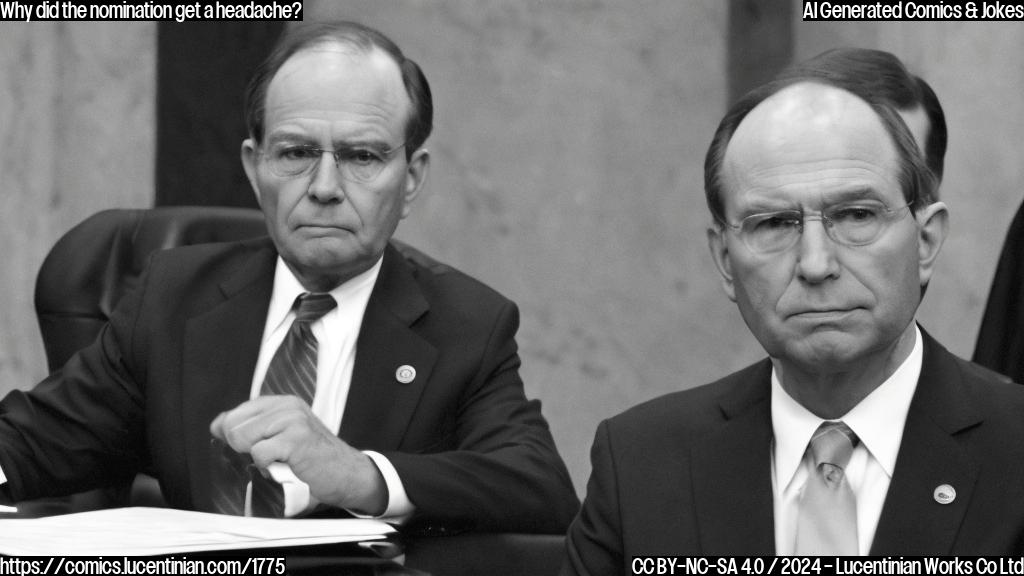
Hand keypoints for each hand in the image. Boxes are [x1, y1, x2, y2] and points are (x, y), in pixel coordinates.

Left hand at [209, 395, 386, 514]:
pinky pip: (259, 453)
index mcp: (282, 403)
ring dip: (257, 459)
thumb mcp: (283, 437)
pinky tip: (287, 468)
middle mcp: (287, 406)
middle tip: (272, 458)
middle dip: (244, 450)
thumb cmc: (315, 461)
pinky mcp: (296, 438)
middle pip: (233, 426)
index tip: (257, 450)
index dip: (235, 438)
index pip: (234, 414)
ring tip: (280, 462)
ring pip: (242, 438)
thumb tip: (216, 425)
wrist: (348, 475)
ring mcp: (292, 419)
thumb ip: (252, 428)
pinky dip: (268, 468)